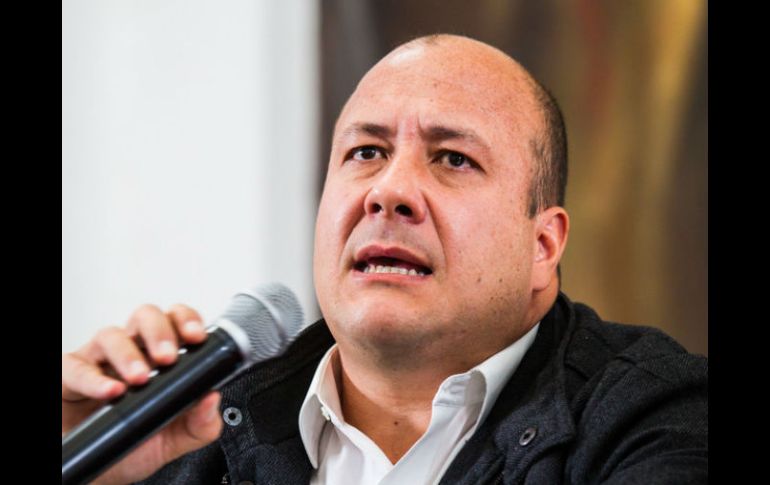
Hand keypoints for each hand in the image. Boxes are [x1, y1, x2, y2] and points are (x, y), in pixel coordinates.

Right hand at [62, 304, 223, 484]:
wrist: (99, 476)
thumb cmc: (135, 446)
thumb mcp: (175, 439)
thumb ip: (201, 423)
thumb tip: (213, 399)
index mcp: (160, 357)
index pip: (176, 322)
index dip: (187, 321)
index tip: (197, 337)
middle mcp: (131, 351)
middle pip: (146, 317)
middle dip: (160, 332)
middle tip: (169, 358)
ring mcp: (99, 361)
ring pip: (112, 335)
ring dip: (129, 354)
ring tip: (139, 379)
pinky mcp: (70, 376)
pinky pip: (77, 367)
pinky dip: (95, 378)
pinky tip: (111, 391)